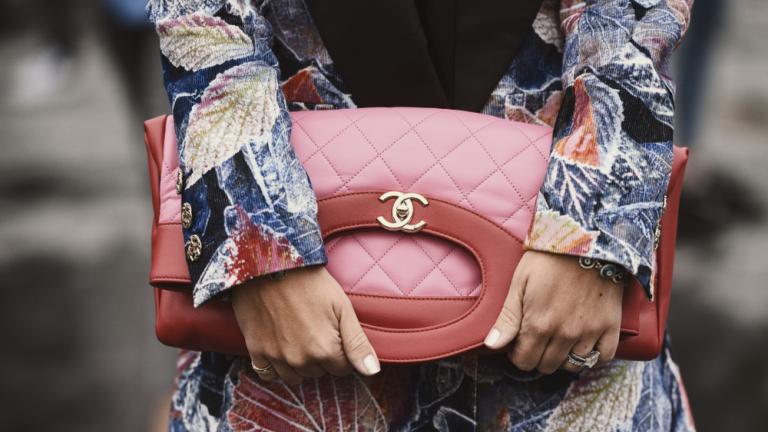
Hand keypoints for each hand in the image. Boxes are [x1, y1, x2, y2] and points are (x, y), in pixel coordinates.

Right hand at [231, 266, 379, 384]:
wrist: (271, 264)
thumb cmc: (310, 282)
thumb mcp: (342, 307)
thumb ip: (357, 343)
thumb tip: (372, 371)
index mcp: (324, 350)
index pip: (342, 369)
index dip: (341, 350)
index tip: (333, 330)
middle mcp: (300, 360)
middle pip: (319, 372)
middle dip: (321, 356)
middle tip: (314, 326)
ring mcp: (276, 357)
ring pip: (296, 376)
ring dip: (300, 363)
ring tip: (298, 335)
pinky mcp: (256, 351)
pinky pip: (269, 374)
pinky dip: (276, 366)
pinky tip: (280, 347)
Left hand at [484, 251, 623, 373]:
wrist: (587, 239)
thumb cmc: (548, 258)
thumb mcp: (520, 283)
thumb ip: (507, 318)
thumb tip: (492, 346)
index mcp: (539, 325)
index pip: (523, 361)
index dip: (516, 353)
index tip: (518, 340)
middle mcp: (565, 334)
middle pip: (546, 366)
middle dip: (536, 356)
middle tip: (536, 337)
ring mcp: (590, 332)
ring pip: (572, 365)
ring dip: (561, 357)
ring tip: (557, 339)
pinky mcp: (610, 326)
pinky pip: (602, 357)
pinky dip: (592, 356)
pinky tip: (582, 342)